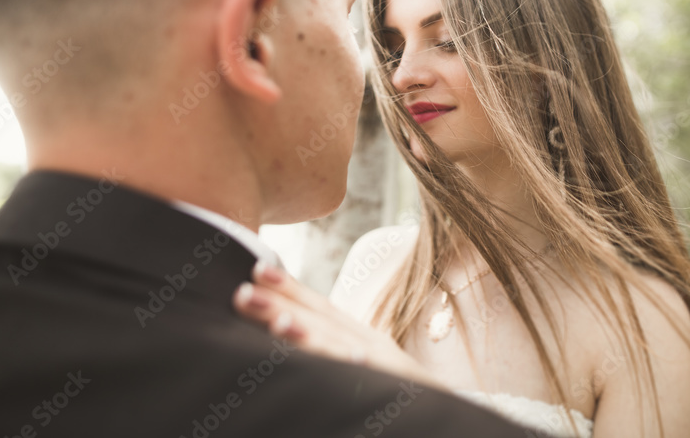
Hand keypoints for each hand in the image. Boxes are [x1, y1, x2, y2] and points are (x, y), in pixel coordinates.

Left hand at [233, 262, 444, 390]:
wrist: (446, 420)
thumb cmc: (400, 395)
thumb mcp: (365, 361)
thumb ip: (333, 345)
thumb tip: (286, 330)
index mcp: (360, 338)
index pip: (321, 309)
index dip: (290, 289)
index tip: (257, 270)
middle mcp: (371, 348)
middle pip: (323, 324)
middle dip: (283, 306)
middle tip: (243, 293)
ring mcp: (384, 371)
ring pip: (342, 352)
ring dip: (310, 338)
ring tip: (280, 325)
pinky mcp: (395, 397)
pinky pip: (373, 384)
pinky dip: (361, 371)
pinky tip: (350, 361)